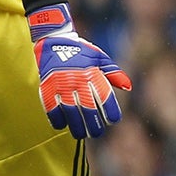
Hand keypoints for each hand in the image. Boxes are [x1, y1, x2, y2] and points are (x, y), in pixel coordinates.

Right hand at [29, 6, 129, 140]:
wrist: (54, 40)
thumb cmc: (81, 52)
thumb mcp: (100, 58)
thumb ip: (114, 74)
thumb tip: (129, 87)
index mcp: (93, 73)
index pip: (104, 96)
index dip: (110, 110)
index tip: (113, 120)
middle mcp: (78, 80)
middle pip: (88, 107)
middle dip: (94, 123)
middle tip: (97, 133)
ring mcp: (61, 84)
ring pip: (70, 111)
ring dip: (76, 125)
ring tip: (82, 135)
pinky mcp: (47, 87)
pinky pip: (51, 107)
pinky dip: (57, 118)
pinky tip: (62, 126)